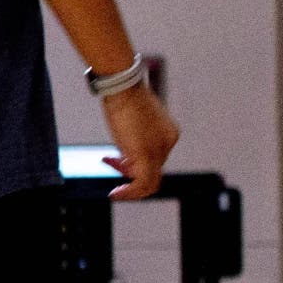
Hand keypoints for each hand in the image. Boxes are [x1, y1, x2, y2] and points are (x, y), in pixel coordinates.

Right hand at [101, 85, 179, 200]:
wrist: (123, 88)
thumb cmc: (124, 96)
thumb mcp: (132, 118)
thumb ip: (133, 136)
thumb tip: (124, 153)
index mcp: (168, 133)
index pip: (155, 158)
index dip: (133, 164)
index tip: (116, 161)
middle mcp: (168, 143)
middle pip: (152, 170)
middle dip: (130, 175)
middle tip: (114, 175)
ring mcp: (158, 150)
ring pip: (150, 181)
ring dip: (132, 190)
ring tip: (116, 193)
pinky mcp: (146, 155)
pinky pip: (142, 182)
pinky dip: (130, 192)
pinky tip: (116, 194)